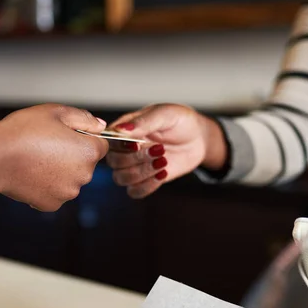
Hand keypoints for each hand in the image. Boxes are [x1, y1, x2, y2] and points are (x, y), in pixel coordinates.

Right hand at [0, 104, 108, 210]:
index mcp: (89, 152)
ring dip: (60, 171)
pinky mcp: (52, 204)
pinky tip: (32, 173)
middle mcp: (84, 176)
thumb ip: (84, 118)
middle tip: (47, 145)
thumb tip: (100, 126)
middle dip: (72, 155)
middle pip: (86, 164)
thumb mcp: (56, 112)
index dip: (84, 137)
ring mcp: (68, 192)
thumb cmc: (23, 131)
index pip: (100, 145)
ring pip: (70, 179)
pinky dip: (46, 185)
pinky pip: (55, 192)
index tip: (65, 135)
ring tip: (37, 158)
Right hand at [106, 104, 226, 198]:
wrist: (197, 138)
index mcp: (124, 130)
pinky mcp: (145, 180)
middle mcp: (124, 149)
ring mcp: (133, 166)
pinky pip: (134, 192)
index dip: (120, 146)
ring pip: (121, 178)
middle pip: (114, 162)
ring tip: (164, 161)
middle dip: (137, 159)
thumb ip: (143, 122)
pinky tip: (163, 174)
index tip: (138, 144)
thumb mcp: (164, 115)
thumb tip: (120, 130)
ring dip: (142, 173)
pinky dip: (147, 186)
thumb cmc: (179, 121)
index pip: (109, 142)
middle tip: (160, 150)